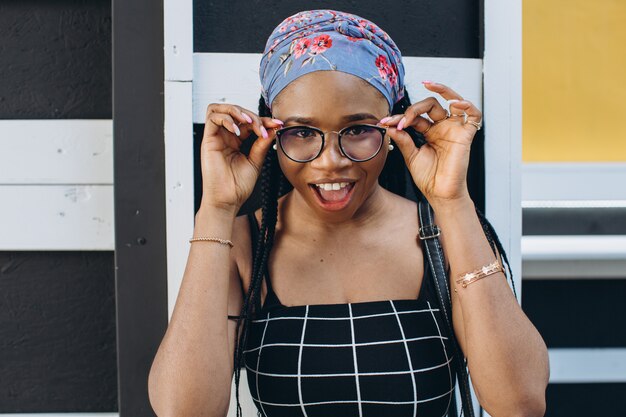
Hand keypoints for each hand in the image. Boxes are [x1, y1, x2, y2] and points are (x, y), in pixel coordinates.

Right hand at [200, 103, 282, 212]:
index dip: (263, 120)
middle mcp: (225, 137)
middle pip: (235, 111)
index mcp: (235, 141)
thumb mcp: (256, 161)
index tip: (277, 124)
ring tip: (250, 123)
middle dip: (252, 115)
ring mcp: (216, 138)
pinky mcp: (208, 141)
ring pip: (220, 109)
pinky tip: (238, 132)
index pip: (247, 121)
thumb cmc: (238, 186)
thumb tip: (272, 129)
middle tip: (263, 127)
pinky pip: (212, 118)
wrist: (228, 200)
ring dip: (237, 111)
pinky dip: (227, 119)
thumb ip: (262, 144)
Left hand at [380, 81, 481, 204]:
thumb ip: (403, 139)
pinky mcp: (465, 135)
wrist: (440, 194)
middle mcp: (442, 128)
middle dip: (414, 108)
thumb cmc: (428, 178)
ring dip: (442, 89)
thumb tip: (390, 125)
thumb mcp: (411, 156)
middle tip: (401, 120)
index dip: (400, 117)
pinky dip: (467, 105)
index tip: (385, 123)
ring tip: (428, 84)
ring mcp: (454, 129)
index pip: (416, 116)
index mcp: (429, 132)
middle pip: (431, 104)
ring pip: (452, 100)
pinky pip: (473, 114)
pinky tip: (454, 103)